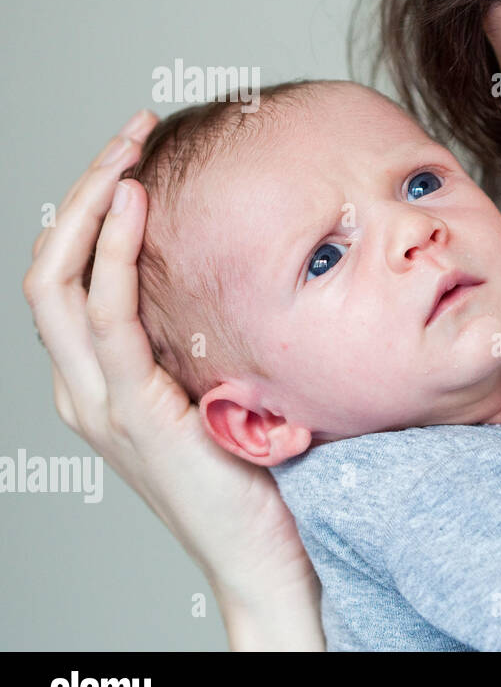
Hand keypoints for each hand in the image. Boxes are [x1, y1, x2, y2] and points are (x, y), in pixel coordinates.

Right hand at [23, 111, 322, 648]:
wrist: (265, 557)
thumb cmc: (256, 476)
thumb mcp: (222, 389)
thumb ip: (207, 340)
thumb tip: (241, 272)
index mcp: (101, 381)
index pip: (69, 273)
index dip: (92, 206)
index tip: (140, 151)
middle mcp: (84, 388)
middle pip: (48, 264)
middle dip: (85, 185)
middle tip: (132, 130)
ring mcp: (100, 403)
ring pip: (58, 281)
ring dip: (90, 201)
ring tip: (130, 147)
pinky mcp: (133, 413)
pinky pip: (106, 317)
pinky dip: (111, 251)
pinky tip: (134, 205)